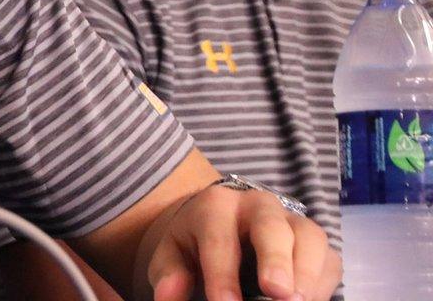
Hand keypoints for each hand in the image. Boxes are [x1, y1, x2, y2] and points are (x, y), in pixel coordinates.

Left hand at [143, 183, 338, 300]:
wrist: (223, 222)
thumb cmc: (196, 243)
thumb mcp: (173, 253)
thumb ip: (169, 274)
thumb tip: (168, 297)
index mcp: (216, 206)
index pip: (219, 240)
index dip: (222, 275)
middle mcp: (259, 206)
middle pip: (272, 228)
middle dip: (276, 260)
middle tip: (277, 293)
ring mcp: (293, 221)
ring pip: (310, 239)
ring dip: (307, 274)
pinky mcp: (318, 243)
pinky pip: (329, 260)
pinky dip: (322, 284)